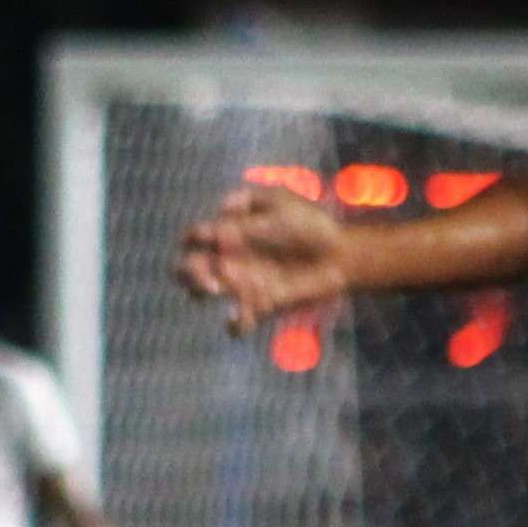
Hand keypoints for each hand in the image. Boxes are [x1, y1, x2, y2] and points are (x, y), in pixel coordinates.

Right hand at [175, 186, 345, 337]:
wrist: (341, 254)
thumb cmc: (310, 223)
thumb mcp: (281, 202)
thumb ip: (250, 202)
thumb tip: (220, 208)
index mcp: (229, 232)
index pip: (194, 237)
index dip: (195, 238)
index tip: (214, 238)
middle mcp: (229, 258)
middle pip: (186, 267)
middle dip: (188, 271)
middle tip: (210, 273)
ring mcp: (242, 283)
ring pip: (201, 292)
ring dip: (200, 291)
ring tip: (218, 289)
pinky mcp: (261, 305)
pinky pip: (237, 322)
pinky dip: (234, 323)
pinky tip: (242, 316)